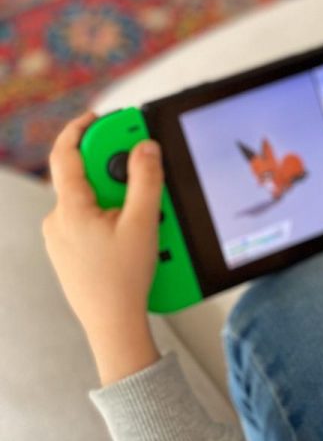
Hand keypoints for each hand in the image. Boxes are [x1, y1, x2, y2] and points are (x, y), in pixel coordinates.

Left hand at [41, 110, 161, 384]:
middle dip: (119, 171)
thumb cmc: (123, 280)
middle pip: (88, 176)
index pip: (68, 153)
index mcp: (70, 209)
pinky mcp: (69, 250)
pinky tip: (133, 235)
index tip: (108, 117)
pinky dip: (113, 217)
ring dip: (120, 198)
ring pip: (91, 200)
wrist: (111, 323)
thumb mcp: (143, 223)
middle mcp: (58, 220)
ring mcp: (61, 237)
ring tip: (147, 219)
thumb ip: (145, 179)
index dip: (87, 128)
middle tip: (145, 173)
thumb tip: (145, 147)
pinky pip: (91, 220)